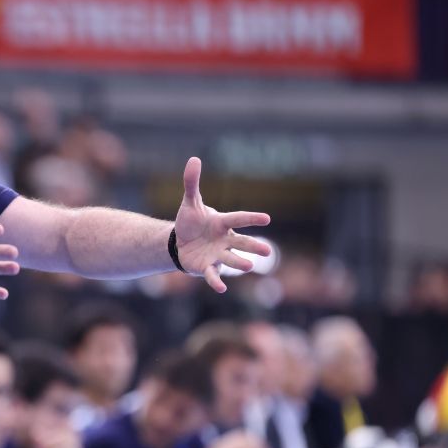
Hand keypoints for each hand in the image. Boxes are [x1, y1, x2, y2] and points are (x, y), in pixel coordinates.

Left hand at [173, 157, 270, 292]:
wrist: (180, 242)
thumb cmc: (191, 222)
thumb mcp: (189, 202)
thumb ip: (192, 183)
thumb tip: (194, 159)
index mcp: (222, 223)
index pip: (238, 219)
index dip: (251, 218)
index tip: (267, 218)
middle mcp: (225, 240)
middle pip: (241, 243)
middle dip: (254, 246)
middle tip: (267, 252)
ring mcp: (218, 255)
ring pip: (232, 259)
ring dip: (240, 263)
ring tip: (250, 266)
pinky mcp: (207, 268)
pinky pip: (213, 275)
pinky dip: (216, 281)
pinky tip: (221, 289)